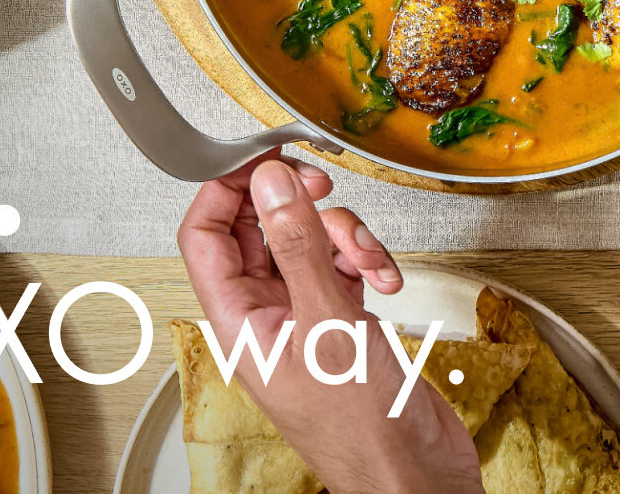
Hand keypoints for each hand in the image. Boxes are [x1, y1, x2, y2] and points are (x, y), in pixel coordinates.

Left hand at [176, 157, 483, 493]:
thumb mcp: (328, 322)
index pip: (205, 236)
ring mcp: (305, 318)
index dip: (226, 189)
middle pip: (261, 231)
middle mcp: (266, 316)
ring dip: (343, 235)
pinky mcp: (343, 321)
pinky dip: (367, 262)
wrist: (414, 474)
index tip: (261, 157)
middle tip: (320, 187)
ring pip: (308, 244)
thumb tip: (270, 184)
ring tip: (366, 258)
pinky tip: (385, 280)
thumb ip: (298, 246)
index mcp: (238, 321)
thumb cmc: (363, 430)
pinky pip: (343, 267)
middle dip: (295, 206)